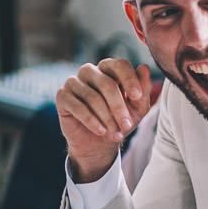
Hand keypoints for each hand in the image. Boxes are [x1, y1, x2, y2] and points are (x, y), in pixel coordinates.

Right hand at [56, 59, 151, 181]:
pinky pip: (78, 106)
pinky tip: (101, 131)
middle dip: (119, 107)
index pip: (120, 65)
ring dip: (107, 118)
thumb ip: (142, 89)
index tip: (137, 96)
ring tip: (115, 134)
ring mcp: (74, 82)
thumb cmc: (119, 121)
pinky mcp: (62, 96)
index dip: (129, 79)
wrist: (98, 143)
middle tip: (127, 125)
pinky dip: (91, 121)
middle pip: (107, 83)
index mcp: (109, 69)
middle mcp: (90, 71)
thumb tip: (144, 68)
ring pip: (93, 97)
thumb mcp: (137, 108)